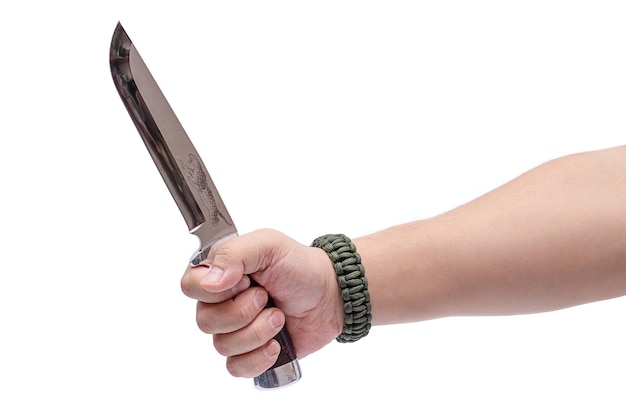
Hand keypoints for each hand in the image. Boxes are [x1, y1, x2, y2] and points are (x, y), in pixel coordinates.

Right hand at [180, 229, 342, 377]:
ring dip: (257, 332)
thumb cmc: (299, 267)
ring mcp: (234, 329)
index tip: (244, 282)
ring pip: (221, 346)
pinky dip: (258, 357)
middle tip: (267, 298)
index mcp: (219, 271)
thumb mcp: (269, 245)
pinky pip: (236, 367)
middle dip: (243, 312)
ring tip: (279, 317)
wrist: (330, 295)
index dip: (215, 290)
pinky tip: (276, 343)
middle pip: (204, 321)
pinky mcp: (249, 353)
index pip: (190, 286)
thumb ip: (234, 254)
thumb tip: (211, 281)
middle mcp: (221, 301)